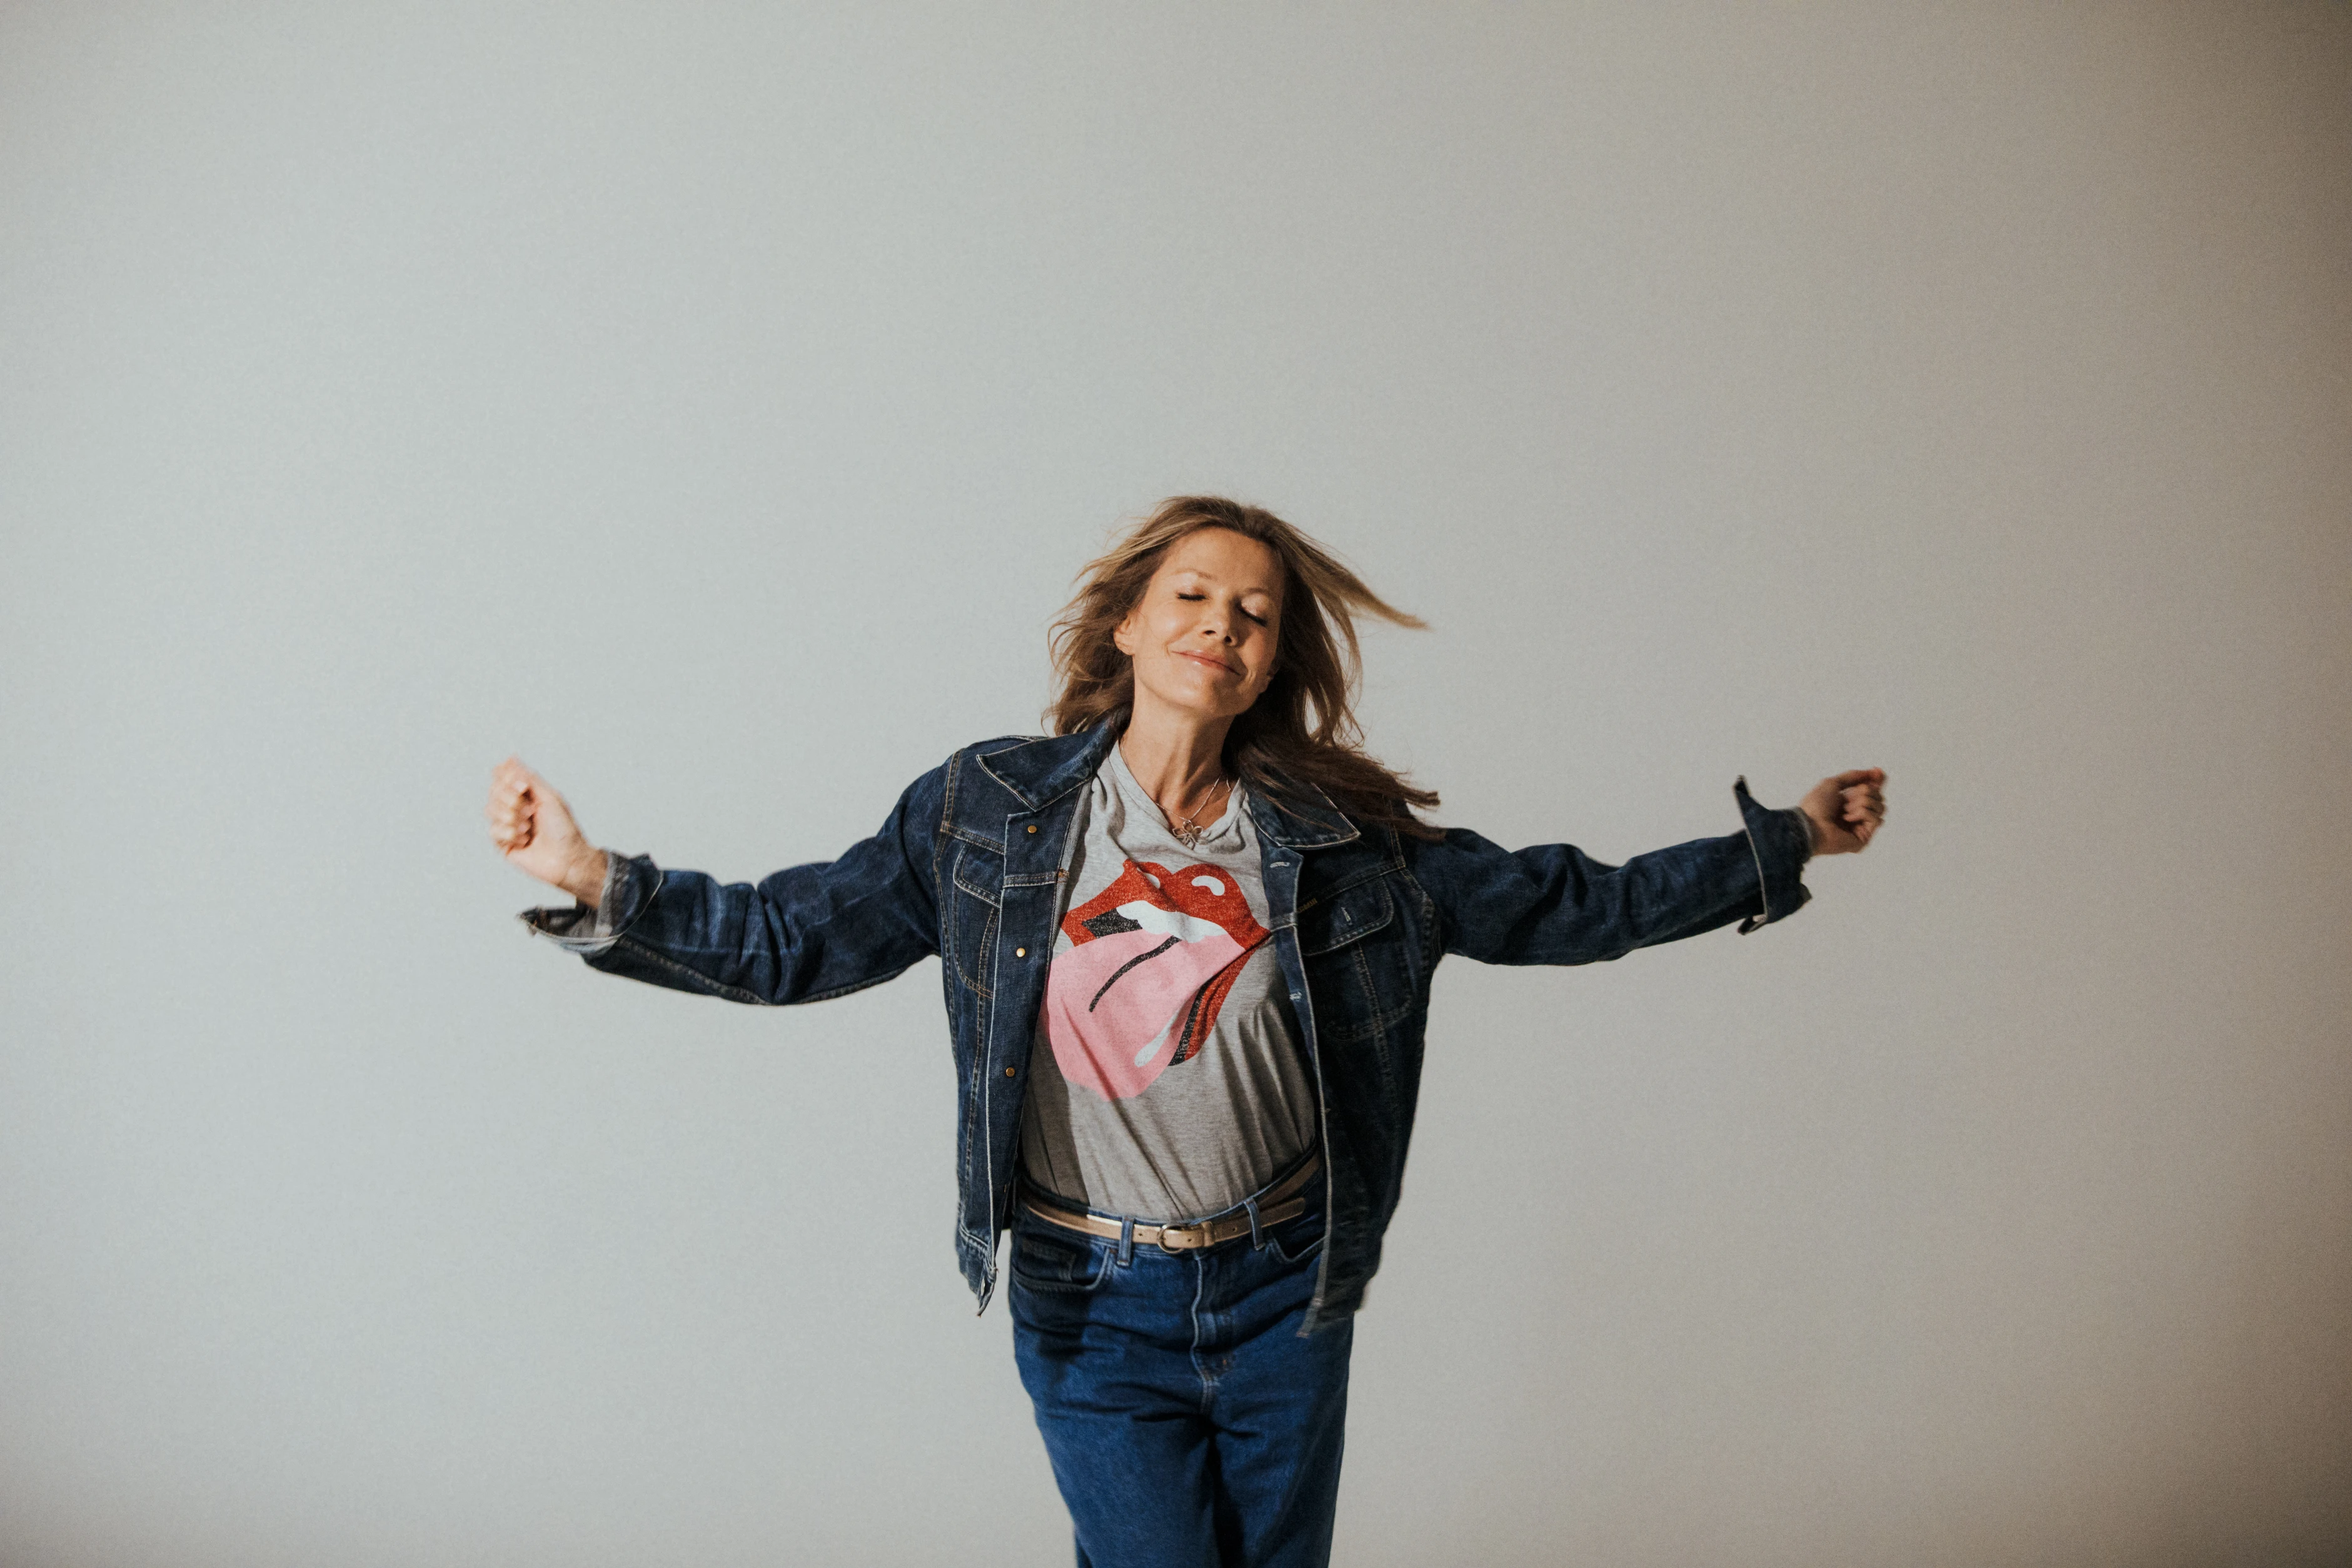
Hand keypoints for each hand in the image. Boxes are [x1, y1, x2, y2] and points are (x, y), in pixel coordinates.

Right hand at [486, 755, 608, 905]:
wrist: (568, 858)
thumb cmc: (564, 829)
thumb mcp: (549, 797)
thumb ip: (528, 778)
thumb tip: (512, 758)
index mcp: (527, 794)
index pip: (502, 777)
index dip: (506, 778)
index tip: (523, 787)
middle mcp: (515, 807)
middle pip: (493, 791)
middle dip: (511, 799)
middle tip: (530, 810)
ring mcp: (508, 825)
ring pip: (490, 809)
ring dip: (511, 817)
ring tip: (529, 826)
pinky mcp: (503, 844)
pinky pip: (494, 831)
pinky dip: (510, 833)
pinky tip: (525, 840)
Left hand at [1798, 768, 1886, 855]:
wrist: (1809, 824)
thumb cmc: (1815, 806)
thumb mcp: (1833, 783)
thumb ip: (1853, 776)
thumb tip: (1872, 773)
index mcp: (1849, 803)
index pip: (1872, 792)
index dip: (1877, 781)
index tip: (1878, 770)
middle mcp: (1857, 816)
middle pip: (1879, 797)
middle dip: (1865, 792)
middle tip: (1848, 797)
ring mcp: (1861, 828)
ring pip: (1880, 807)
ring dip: (1863, 802)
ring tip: (1845, 809)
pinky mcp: (1864, 839)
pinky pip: (1876, 818)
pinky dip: (1862, 813)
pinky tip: (1847, 818)